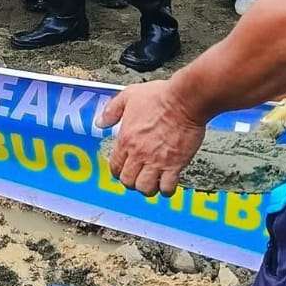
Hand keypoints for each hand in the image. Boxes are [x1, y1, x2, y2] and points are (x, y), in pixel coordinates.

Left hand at [97, 78, 206, 196]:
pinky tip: (168, 183)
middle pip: (128, 181)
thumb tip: (100, 122)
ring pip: (145, 188)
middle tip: (138, 178)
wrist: (185, 100)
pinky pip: (167, 187)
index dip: (118, 171)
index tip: (123, 170)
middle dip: (131, 182)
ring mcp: (157, 160)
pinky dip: (166, 190)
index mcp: (126, 139)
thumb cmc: (160, 96)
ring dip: (147, 188)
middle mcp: (139, 153)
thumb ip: (112, 110)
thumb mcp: (129, 96)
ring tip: (152, 183)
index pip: (115, 166)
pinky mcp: (175, 164)